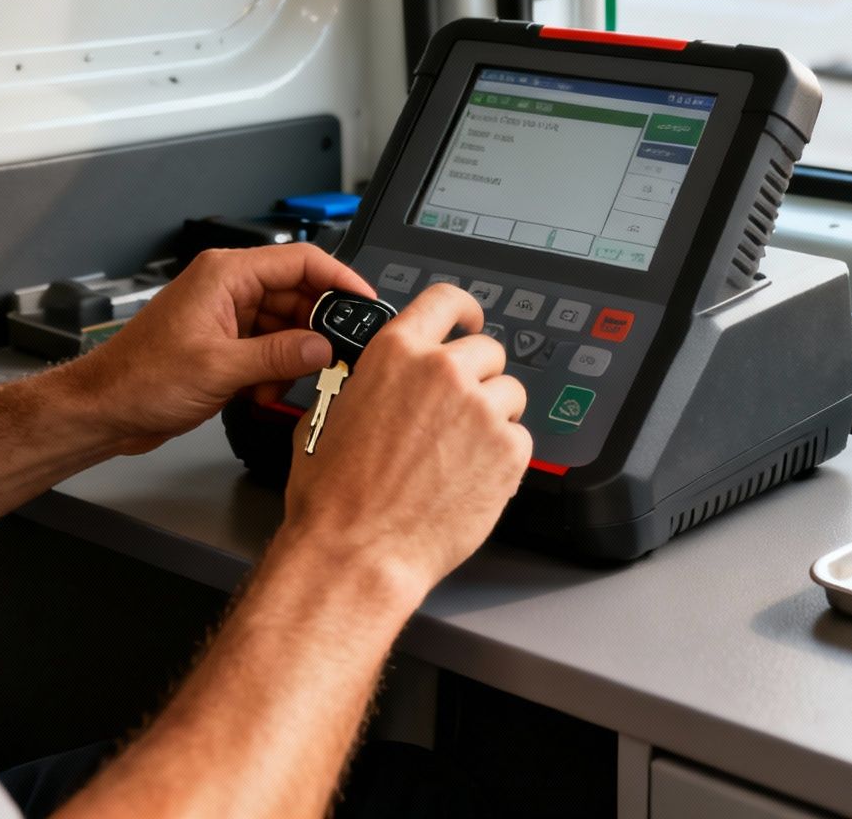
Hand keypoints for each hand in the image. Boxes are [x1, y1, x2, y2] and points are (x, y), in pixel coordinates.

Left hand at [53, 245, 374, 454]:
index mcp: (226, 275)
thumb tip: (325, 347)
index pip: (301, 260)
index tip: (365, 303)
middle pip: (297, 294)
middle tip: (339, 355)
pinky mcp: (224, 344)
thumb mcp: (221, 368)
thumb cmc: (139, 379)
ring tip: (289, 382)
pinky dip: (275, 371)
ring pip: (285, 325)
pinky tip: (264, 393)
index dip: (339, 279)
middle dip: (317, 328)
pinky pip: (268, 348)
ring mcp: (225, 317)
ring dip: (293, 356)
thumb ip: (280, 355)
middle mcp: (227, 289)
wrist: (103, 411)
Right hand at [280, 283, 530, 597]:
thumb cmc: (334, 496)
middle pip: (487, 350)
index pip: (445, 301)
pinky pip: (520, 438)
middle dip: (477, 376)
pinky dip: (503, 456)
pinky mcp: (509, 451)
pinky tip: (470, 478)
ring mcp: (481, 409)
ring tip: (460, 453)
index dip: (464, 309)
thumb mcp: (331, 414)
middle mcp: (444, 371)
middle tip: (457, 413)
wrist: (358, 551)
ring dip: (493, 415)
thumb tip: (377, 378)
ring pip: (509, 393)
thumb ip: (368, 381)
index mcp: (397, 353)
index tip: (470, 319)